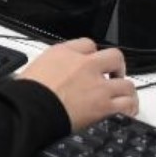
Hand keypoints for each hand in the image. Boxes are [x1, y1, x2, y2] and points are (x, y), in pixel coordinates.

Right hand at [18, 38, 137, 130]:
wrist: (30, 110)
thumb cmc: (25, 95)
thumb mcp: (31, 70)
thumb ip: (47, 69)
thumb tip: (46, 76)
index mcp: (64, 54)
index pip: (87, 45)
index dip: (92, 54)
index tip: (91, 62)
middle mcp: (85, 65)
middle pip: (114, 56)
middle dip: (116, 66)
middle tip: (113, 75)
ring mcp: (97, 85)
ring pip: (126, 83)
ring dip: (125, 90)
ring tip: (123, 97)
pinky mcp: (104, 106)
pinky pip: (127, 104)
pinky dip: (129, 108)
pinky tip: (127, 111)